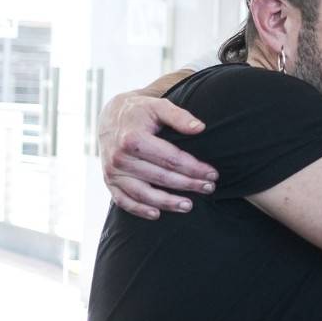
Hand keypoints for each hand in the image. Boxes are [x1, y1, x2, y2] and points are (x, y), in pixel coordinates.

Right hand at [99, 90, 217, 218]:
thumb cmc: (140, 112)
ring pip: (143, 193)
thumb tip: (200, 128)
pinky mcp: (109, 182)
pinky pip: (123, 201)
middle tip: (209, 188)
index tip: (212, 174)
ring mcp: (113, 172)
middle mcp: (121, 158)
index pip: (170, 159)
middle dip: (188, 184)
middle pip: (160, 177)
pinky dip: (139, 210)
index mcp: (134, 139)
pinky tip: (157, 214)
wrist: (110, 117)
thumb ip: (179, 116)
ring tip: (188, 205)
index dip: (194, 168)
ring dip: (167, 202)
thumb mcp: (158, 106)